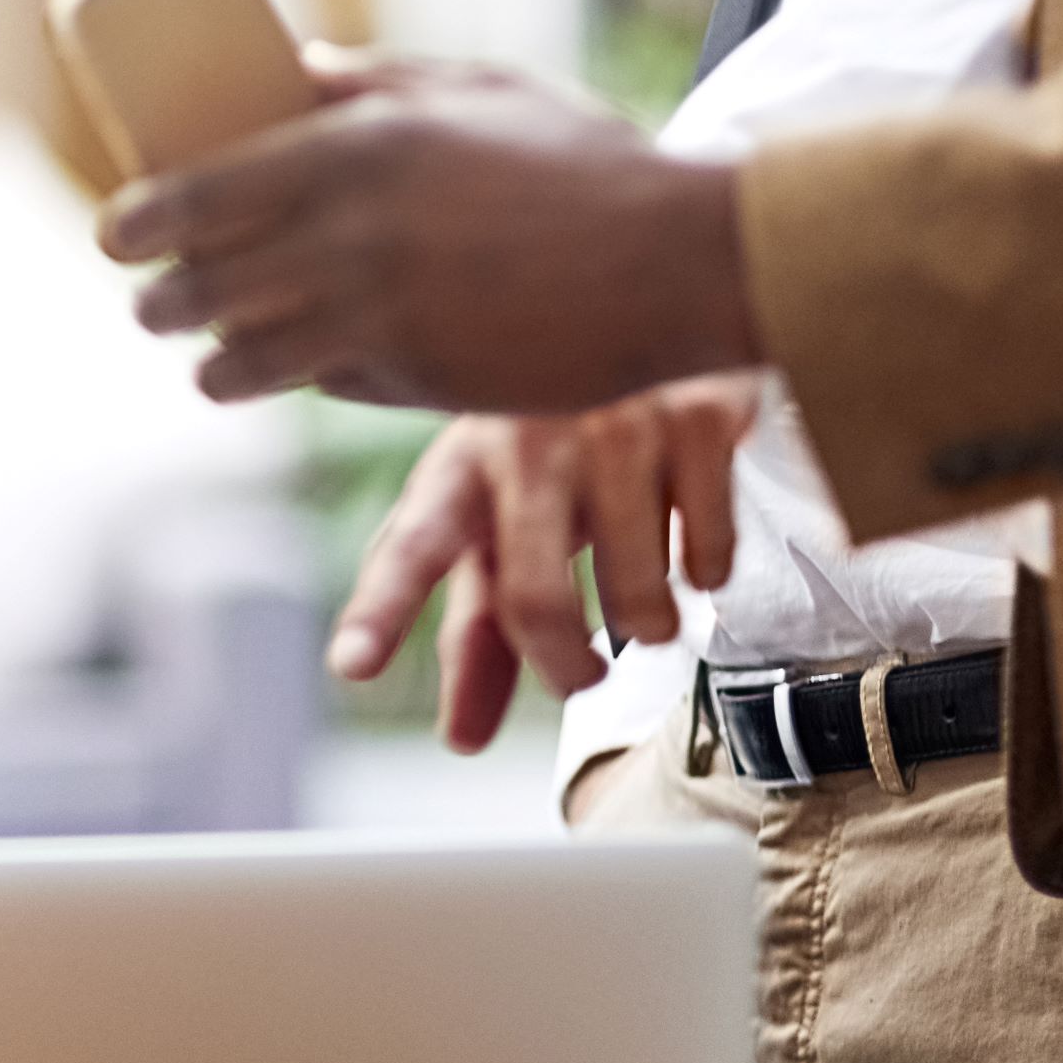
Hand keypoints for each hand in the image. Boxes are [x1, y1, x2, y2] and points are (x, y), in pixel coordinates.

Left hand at [99, 62, 762, 411]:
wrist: (678, 262)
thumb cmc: (584, 163)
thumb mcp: (478, 91)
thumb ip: (373, 84)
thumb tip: (287, 70)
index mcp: (353, 151)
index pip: (195, 196)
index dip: (136, 225)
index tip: (115, 236)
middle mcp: (348, 239)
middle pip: (197, 290)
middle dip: (160, 304)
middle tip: (153, 304)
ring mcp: (377, 319)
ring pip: (240, 362)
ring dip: (215, 362)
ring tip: (211, 355)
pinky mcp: (414, 383)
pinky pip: (322, 386)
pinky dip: (306, 379)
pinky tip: (312, 362)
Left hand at [327, 381, 762, 752]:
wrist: (645, 322)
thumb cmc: (551, 452)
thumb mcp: (498, 526)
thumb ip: (479, 633)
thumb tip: (464, 740)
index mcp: (458, 472)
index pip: (412, 547)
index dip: (383, 610)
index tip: (353, 665)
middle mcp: (527, 441)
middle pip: (535, 602)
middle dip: (565, 667)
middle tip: (583, 675)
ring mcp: (614, 424)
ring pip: (637, 596)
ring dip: (649, 627)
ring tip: (645, 600)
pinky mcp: (697, 417)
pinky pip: (708, 557)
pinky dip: (704, 575)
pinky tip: (689, 538)